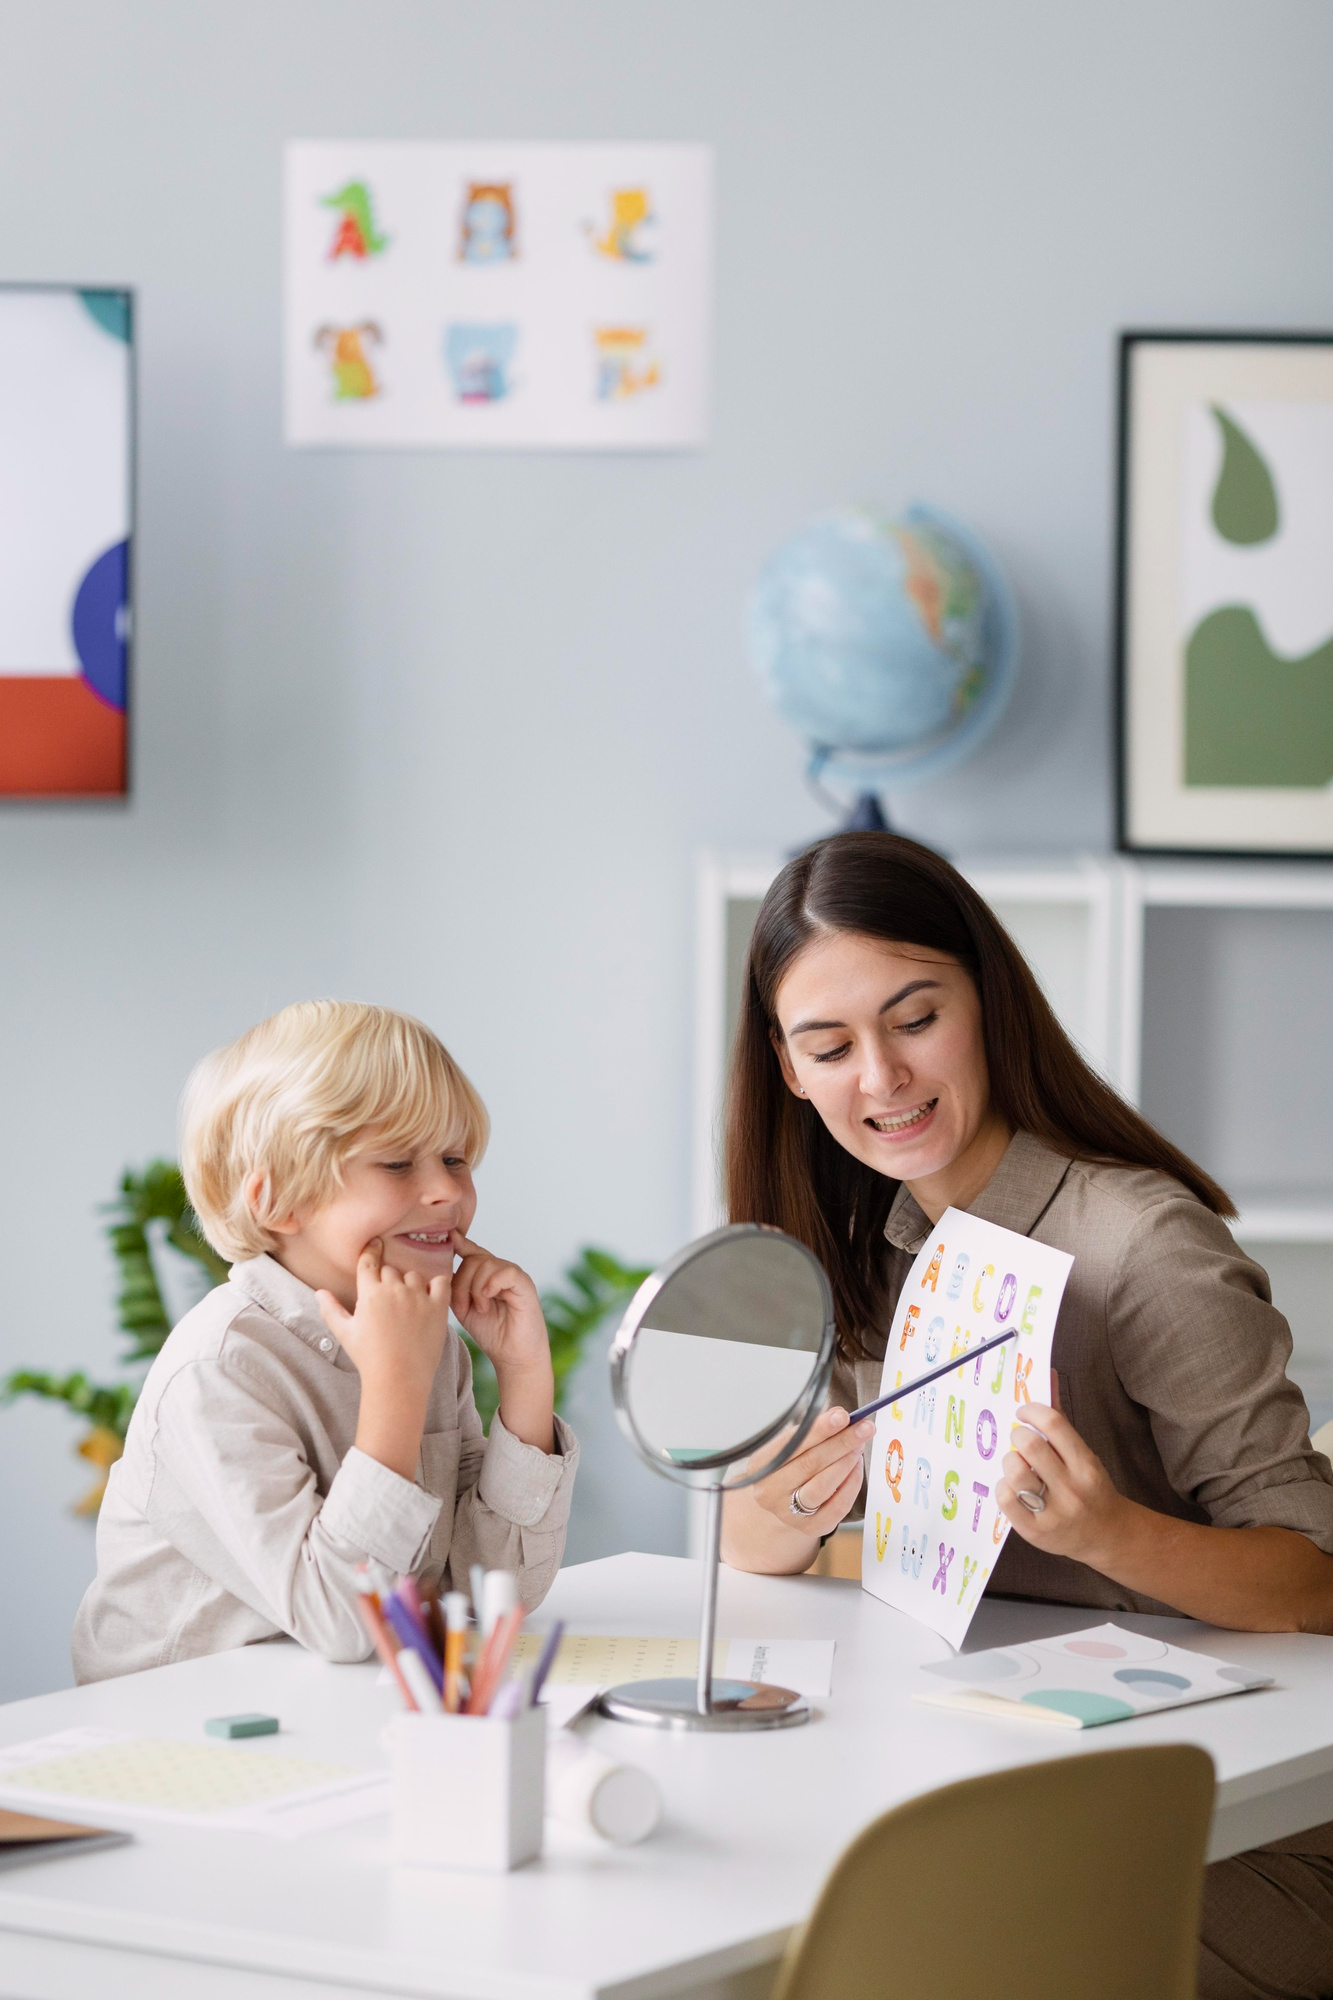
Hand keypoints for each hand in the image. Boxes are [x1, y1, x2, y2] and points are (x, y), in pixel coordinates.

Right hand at [317, 1240, 450, 1479]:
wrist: (399, 1379)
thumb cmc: (369, 1358)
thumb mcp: (345, 1333)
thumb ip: (331, 1310)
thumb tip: (318, 1292)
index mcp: (370, 1293)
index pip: (369, 1261)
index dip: (371, 1250)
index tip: (376, 1243)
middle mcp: (394, 1290)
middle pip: (390, 1270)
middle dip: (389, 1279)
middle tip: (390, 1299)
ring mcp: (417, 1297)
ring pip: (413, 1275)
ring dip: (410, 1283)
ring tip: (408, 1303)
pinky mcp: (437, 1307)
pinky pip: (441, 1282)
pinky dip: (438, 1283)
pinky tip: (433, 1292)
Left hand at [448, 1234, 554, 1452]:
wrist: (512, 1355)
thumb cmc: (491, 1332)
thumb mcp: (464, 1308)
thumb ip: (454, 1288)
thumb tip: (439, 1273)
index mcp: (486, 1274)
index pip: (471, 1251)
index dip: (459, 1242)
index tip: (448, 1236)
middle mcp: (500, 1270)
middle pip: (473, 1259)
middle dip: (461, 1283)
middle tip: (462, 1306)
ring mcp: (513, 1275)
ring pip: (486, 1264)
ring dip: (474, 1288)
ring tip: (479, 1309)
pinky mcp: (524, 1284)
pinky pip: (505, 1272)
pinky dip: (491, 1285)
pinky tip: (487, 1300)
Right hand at [750, 1406, 873, 1541]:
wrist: (781, 1506)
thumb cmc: (787, 1469)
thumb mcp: (789, 1449)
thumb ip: (810, 1433)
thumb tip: (841, 1416)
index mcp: (760, 1465)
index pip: (792, 1443)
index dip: (819, 1429)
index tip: (842, 1415)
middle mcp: (770, 1491)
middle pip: (810, 1463)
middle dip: (841, 1442)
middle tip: (864, 1427)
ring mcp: (789, 1513)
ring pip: (823, 1485)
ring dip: (846, 1462)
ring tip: (860, 1445)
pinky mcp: (811, 1527)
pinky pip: (838, 1506)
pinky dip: (852, 1484)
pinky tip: (857, 1467)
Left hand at [995, 1401, 1128, 1565]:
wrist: (1107, 1535)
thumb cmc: (1090, 1487)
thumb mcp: (1083, 1454)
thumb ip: (1061, 1420)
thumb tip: (1048, 1375)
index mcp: (1086, 1464)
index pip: (1054, 1423)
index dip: (1031, 1410)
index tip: (1024, 1413)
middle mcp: (1072, 1489)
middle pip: (1030, 1446)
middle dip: (1018, 1434)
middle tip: (1019, 1438)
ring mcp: (1054, 1512)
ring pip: (1015, 1472)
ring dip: (1010, 1461)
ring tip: (1017, 1463)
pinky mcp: (1035, 1531)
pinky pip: (1006, 1499)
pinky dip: (1004, 1487)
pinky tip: (1013, 1486)